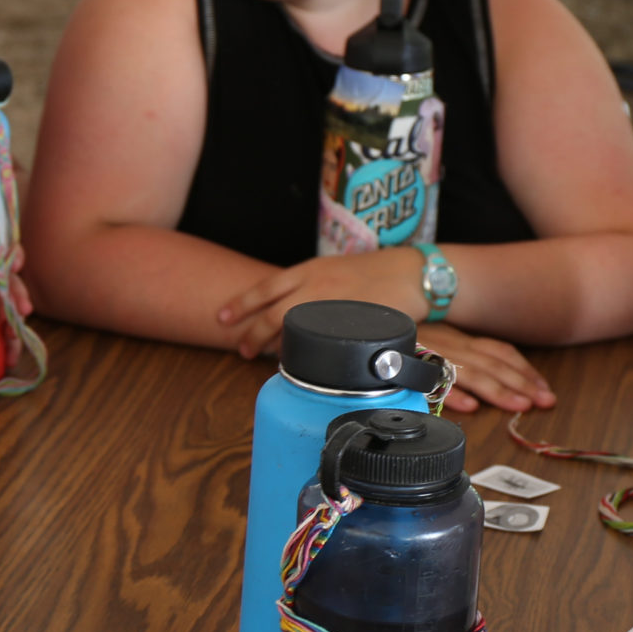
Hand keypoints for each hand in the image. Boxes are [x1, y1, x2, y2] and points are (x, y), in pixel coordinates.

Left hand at [216, 249, 421, 357]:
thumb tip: (287, 308)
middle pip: (273, 314)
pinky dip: (306, 354)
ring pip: (293, 330)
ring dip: (275, 346)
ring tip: (264, 357)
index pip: (266, 288)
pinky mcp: (351, 326)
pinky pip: (321, 344)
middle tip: (241, 349)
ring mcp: (334, 307)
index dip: (240, 304)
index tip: (220, 317)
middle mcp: (317, 287)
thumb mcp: (335, 269)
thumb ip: (311, 286)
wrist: (411, 273)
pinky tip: (299, 362)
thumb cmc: (375, 271)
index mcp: (311, 270)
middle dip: (252, 334)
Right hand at [415, 322, 551, 413]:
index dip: (525, 370)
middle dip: (521, 384)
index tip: (544, 389)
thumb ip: (459, 357)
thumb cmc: (402, 330)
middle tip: (544, 402)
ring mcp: (431, 351)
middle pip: (493, 364)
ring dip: (496, 390)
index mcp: (460, 337)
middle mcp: (451, 342)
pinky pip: (432, 377)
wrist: (368, 310)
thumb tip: (487, 384)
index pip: (500, 351)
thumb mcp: (436, 339)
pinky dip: (452, 392)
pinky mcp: (409, 360)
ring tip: (518, 406)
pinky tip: (470, 406)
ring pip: (471, 372)